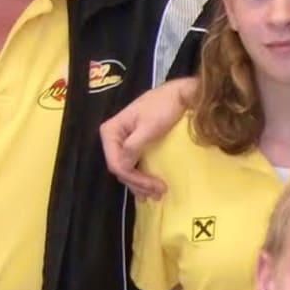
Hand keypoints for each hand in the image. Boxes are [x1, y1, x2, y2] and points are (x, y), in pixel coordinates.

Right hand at [99, 78, 194, 197]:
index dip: (132, 177)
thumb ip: (133, 146)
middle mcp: (112, 137)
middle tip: (159, 193)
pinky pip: (133, 164)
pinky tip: (149, 187)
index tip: (153, 186)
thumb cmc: (163, 107)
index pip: (116, 163)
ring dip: (140, 183)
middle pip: (120, 168)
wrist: (178, 95)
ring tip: (157, 194)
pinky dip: (141, 176)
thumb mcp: (148, 127)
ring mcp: (122, 141)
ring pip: (126, 169)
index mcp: (110, 131)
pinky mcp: (134, 144)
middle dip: (138, 183)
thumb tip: (123, 167)